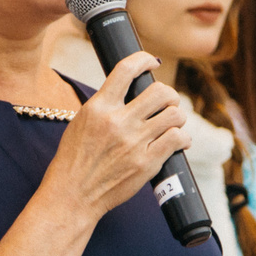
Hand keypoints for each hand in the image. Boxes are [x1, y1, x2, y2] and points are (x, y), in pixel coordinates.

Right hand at [40, 50, 189, 223]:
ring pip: (174, 115)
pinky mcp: (147, 163)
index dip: (143, 60)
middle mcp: (118, 122)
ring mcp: (134, 143)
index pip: (125, 71)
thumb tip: (128, 92)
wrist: (72, 195)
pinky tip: (178, 141)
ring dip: (178, 117)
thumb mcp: (81, 123)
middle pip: (160, 92)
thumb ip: (104, 106)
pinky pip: (177, 139)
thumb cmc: (74, 161)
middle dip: (169, 94)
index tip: (151, 62)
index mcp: (98, 108)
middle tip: (168, 102)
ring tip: (173, 123)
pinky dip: (183, 138)